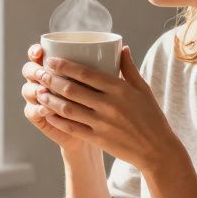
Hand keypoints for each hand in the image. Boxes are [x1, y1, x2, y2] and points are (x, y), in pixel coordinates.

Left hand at [33, 46, 178, 171]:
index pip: (86, 73)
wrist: (157, 150)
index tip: (51, 60)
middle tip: (39, 73)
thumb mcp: (143, 90)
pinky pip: (72, 128)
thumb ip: (129, 68)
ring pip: (68, 109)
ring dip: (50, 100)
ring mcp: (102, 123)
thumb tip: (121, 47)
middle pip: (72, 89)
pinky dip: (57, 120)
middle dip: (51, 80)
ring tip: (39, 92)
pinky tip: (47, 113)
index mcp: (119, 89)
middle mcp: (109, 105)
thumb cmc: (151, 117)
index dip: (65, 66)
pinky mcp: (98, 139)